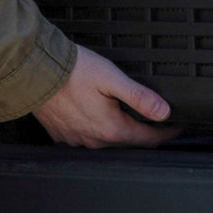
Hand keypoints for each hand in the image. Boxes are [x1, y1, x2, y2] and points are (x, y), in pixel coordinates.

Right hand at [32, 45, 179, 148]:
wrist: (36, 72)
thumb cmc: (73, 71)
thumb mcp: (111, 78)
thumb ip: (139, 96)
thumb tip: (164, 111)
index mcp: (110, 129)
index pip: (147, 139)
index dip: (165, 133)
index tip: (177, 128)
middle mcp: (94, 140)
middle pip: (128, 142)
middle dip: (144, 133)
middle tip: (158, 123)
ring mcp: (76, 139)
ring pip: (107, 141)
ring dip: (121, 132)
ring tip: (131, 119)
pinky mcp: (62, 134)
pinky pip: (86, 137)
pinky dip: (98, 130)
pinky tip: (98, 117)